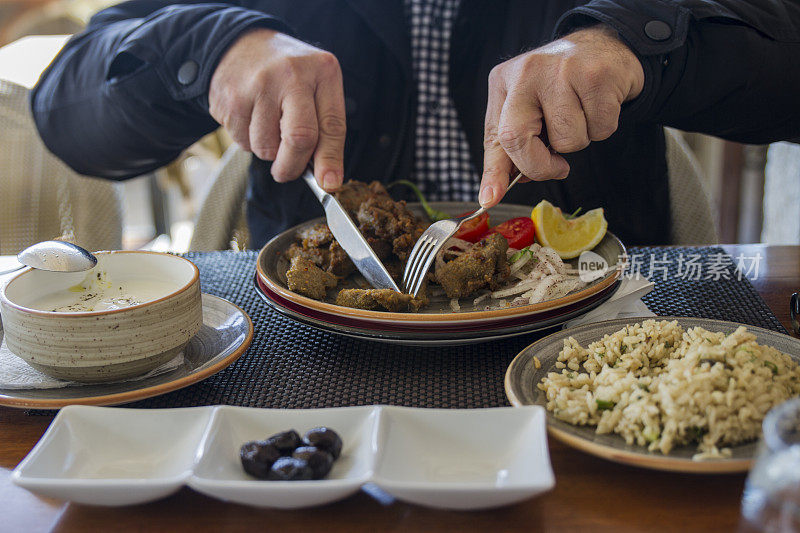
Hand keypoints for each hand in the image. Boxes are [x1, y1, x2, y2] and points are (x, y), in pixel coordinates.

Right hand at [209, 28, 345, 189]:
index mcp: (322, 71)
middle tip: (287, 172)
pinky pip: (243, 141)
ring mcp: (259, 85)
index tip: (329, 183)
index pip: (332, 125)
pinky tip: (251, 119)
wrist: (239, 45)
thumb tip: (326, 177)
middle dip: (294, 166)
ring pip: (267, 146)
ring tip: (268, 128)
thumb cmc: (286, 74)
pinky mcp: (231, 98)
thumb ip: (324, 127)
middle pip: (299, 138)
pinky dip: (248, 142)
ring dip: (269, 153)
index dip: (331, 160)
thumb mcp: (315, 86)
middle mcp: (292, 75)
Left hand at [480, 25, 643, 206]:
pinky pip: (600, 129)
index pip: (496, 136)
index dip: (494, 172)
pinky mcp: (596, 76)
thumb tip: (494, 193)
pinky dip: (602, 128)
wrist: (606, 47)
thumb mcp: (528, 110)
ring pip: (567, 141)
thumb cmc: (562, 87)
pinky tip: (597, 105)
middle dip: (540, 166)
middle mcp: (527, 72)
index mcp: (504, 82)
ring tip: (580, 114)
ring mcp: (562, 70)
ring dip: (579, 141)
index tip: (490, 198)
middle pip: (518, 139)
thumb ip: (512, 148)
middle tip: (557, 166)